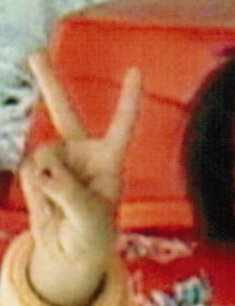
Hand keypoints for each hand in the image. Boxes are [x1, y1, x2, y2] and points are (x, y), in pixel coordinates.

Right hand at [20, 51, 140, 305]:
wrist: (69, 251)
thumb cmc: (93, 233)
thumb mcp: (90, 218)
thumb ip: (69, 193)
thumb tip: (44, 169)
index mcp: (110, 157)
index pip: (122, 123)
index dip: (128, 98)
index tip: (135, 69)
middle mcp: (83, 151)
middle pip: (64, 110)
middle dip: (48, 82)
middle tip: (34, 53)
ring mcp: (57, 160)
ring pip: (41, 158)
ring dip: (46, 187)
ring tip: (61, 208)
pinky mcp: (37, 172)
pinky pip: (28, 176)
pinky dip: (35, 195)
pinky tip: (47, 207)